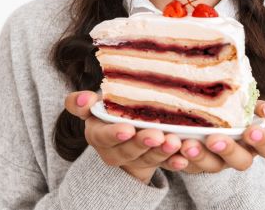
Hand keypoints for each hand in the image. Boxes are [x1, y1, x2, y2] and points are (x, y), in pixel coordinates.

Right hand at [64, 91, 189, 183]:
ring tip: (175, 142)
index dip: (114, 134)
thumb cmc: (109, 109)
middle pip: (128, 150)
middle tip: (157, 136)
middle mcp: (114, 151)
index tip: (128, 129)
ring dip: (161, 152)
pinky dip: (174, 162)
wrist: (125, 126)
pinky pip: (164, 165)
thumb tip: (84, 99)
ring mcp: (135, 160)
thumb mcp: (94, 105)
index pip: (103, 136)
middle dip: (143, 144)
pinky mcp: (152, 163)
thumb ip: (81, 103)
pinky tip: (183, 158)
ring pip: (148, 158)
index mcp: (98, 134)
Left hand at [177, 100, 264, 173]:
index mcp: (255, 141)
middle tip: (215, 139)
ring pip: (211, 166)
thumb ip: (260, 104)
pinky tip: (173, 150)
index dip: (263, 143)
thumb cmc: (232, 107)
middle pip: (241, 162)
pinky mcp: (192, 164)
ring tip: (187, 144)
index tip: (252, 130)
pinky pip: (185, 166)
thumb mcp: (248, 102)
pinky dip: (177, 161)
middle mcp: (238, 155)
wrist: (201, 109)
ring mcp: (215, 161)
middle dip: (228, 150)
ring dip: (200, 156)